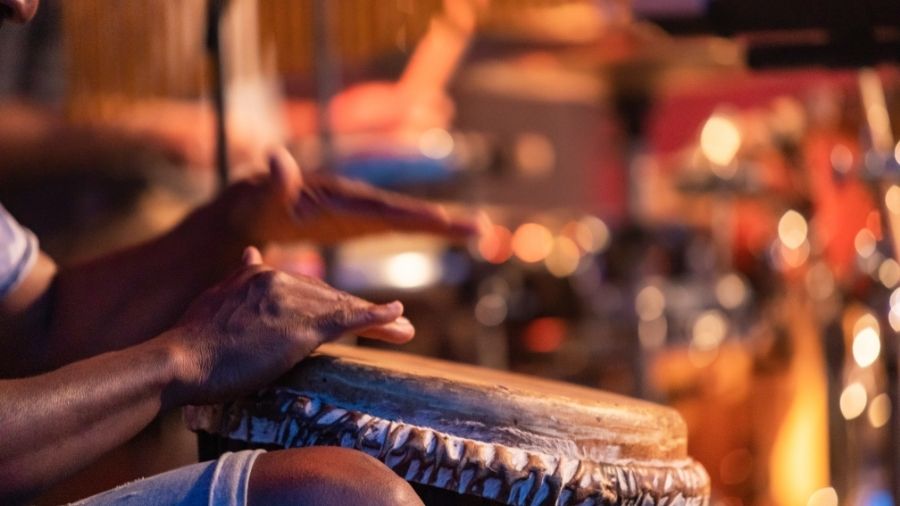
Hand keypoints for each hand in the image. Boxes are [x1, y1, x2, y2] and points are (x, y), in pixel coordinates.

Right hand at [161, 247, 413, 405]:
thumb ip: (239, 279)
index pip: (305, 288)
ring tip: (403, 328)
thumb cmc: (193, 343)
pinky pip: (348, 320)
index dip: (330, 301)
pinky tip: (398, 316)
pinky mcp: (303, 326)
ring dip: (377, 318)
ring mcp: (291, 301)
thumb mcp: (215, 300)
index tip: (349, 308)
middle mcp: (277, 279)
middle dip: (359, 309)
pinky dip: (377, 317)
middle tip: (393, 320)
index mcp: (257, 273)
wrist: (180, 360)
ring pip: (343, 307)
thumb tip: (252, 253)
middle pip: (329, 296)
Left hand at [224, 148, 475, 244]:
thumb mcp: (260, 198)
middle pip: (405, 212)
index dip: (415, 218)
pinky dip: (420, 227)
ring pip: (405, 217)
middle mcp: (355, 199)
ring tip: (476, 230)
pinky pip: (393, 224)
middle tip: (481, 229)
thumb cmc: (254, 206)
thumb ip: (273, 183)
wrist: (249, 207)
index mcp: (339, 198)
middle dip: (443, 221)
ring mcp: (357, 209)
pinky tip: (443, 229)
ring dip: (440, 224)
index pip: (384, 211)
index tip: (445, 223)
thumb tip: (276, 157)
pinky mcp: (355, 220)